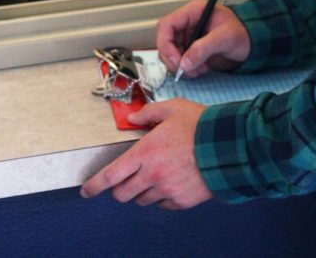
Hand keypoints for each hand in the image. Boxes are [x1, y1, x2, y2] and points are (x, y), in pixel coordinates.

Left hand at [80, 99, 210, 209]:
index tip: (86, 191)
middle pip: (123, 194)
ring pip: (142, 200)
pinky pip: (163, 205)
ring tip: (156, 175)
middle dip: (120, 189)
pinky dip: (163, 197)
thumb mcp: (172, 108)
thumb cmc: (200, 125)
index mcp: (145, 152)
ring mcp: (167, 190)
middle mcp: (152, 175)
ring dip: (142, 191)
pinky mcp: (181, 201)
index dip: (95, 186)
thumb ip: (148, 112)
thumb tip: (133, 118)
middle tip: (127, 179)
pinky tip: (172, 182)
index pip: (111, 176)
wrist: (228, 145)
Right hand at [157, 0, 250, 77]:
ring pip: (170, 52)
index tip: (176, 60)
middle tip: (184, 70)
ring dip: (180, 65)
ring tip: (196, 71)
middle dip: (172, 58)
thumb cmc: (242, 33)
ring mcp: (188, 35)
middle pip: (165, 40)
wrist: (253, 42)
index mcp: (193, 12)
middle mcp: (188, 22)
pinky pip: (180, 60)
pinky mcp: (191, 48)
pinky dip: (187, 68)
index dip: (166, 43)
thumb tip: (184, 63)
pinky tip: (200, 69)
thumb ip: (203, 49)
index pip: (167, 25)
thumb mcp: (224, 38)